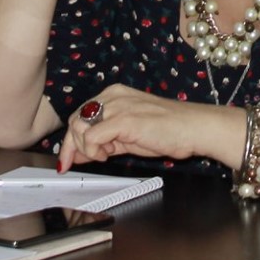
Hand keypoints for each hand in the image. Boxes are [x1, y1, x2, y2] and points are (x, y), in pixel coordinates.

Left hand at [58, 84, 227, 170]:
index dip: (71, 139)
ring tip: (105, 156)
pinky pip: (91, 137)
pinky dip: (93, 151)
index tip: (67, 159)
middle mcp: (112, 96)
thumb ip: (104, 141)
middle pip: (75, 120)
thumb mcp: (128, 136)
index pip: (80, 114)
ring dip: (86, 148)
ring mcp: (117, 106)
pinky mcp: (123, 119)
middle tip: (76, 164)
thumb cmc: (168, 131)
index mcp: (114, 95)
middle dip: (72, 146)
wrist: (193, 129)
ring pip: (79, 127)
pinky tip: (108, 155)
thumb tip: (80, 153)